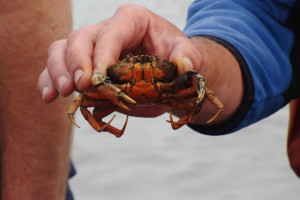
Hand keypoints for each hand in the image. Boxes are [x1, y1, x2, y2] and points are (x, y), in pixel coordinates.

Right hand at [37, 4, 201, 100]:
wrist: (167, 72)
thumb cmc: (175, 59)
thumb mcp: (189, 56)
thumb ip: (188, 58)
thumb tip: (183, 66)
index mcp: (132, 20)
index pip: (112, 32)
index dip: (103, 54)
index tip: (100, 78)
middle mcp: (107, 29)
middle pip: (81, 38)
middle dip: (77, 62)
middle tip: (82, 85)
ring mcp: (92, 47)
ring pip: (63, 49)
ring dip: (58, 71)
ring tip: (62, 92)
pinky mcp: (85, 66)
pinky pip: (58, 67)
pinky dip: (49, 80)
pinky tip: (49, 96)